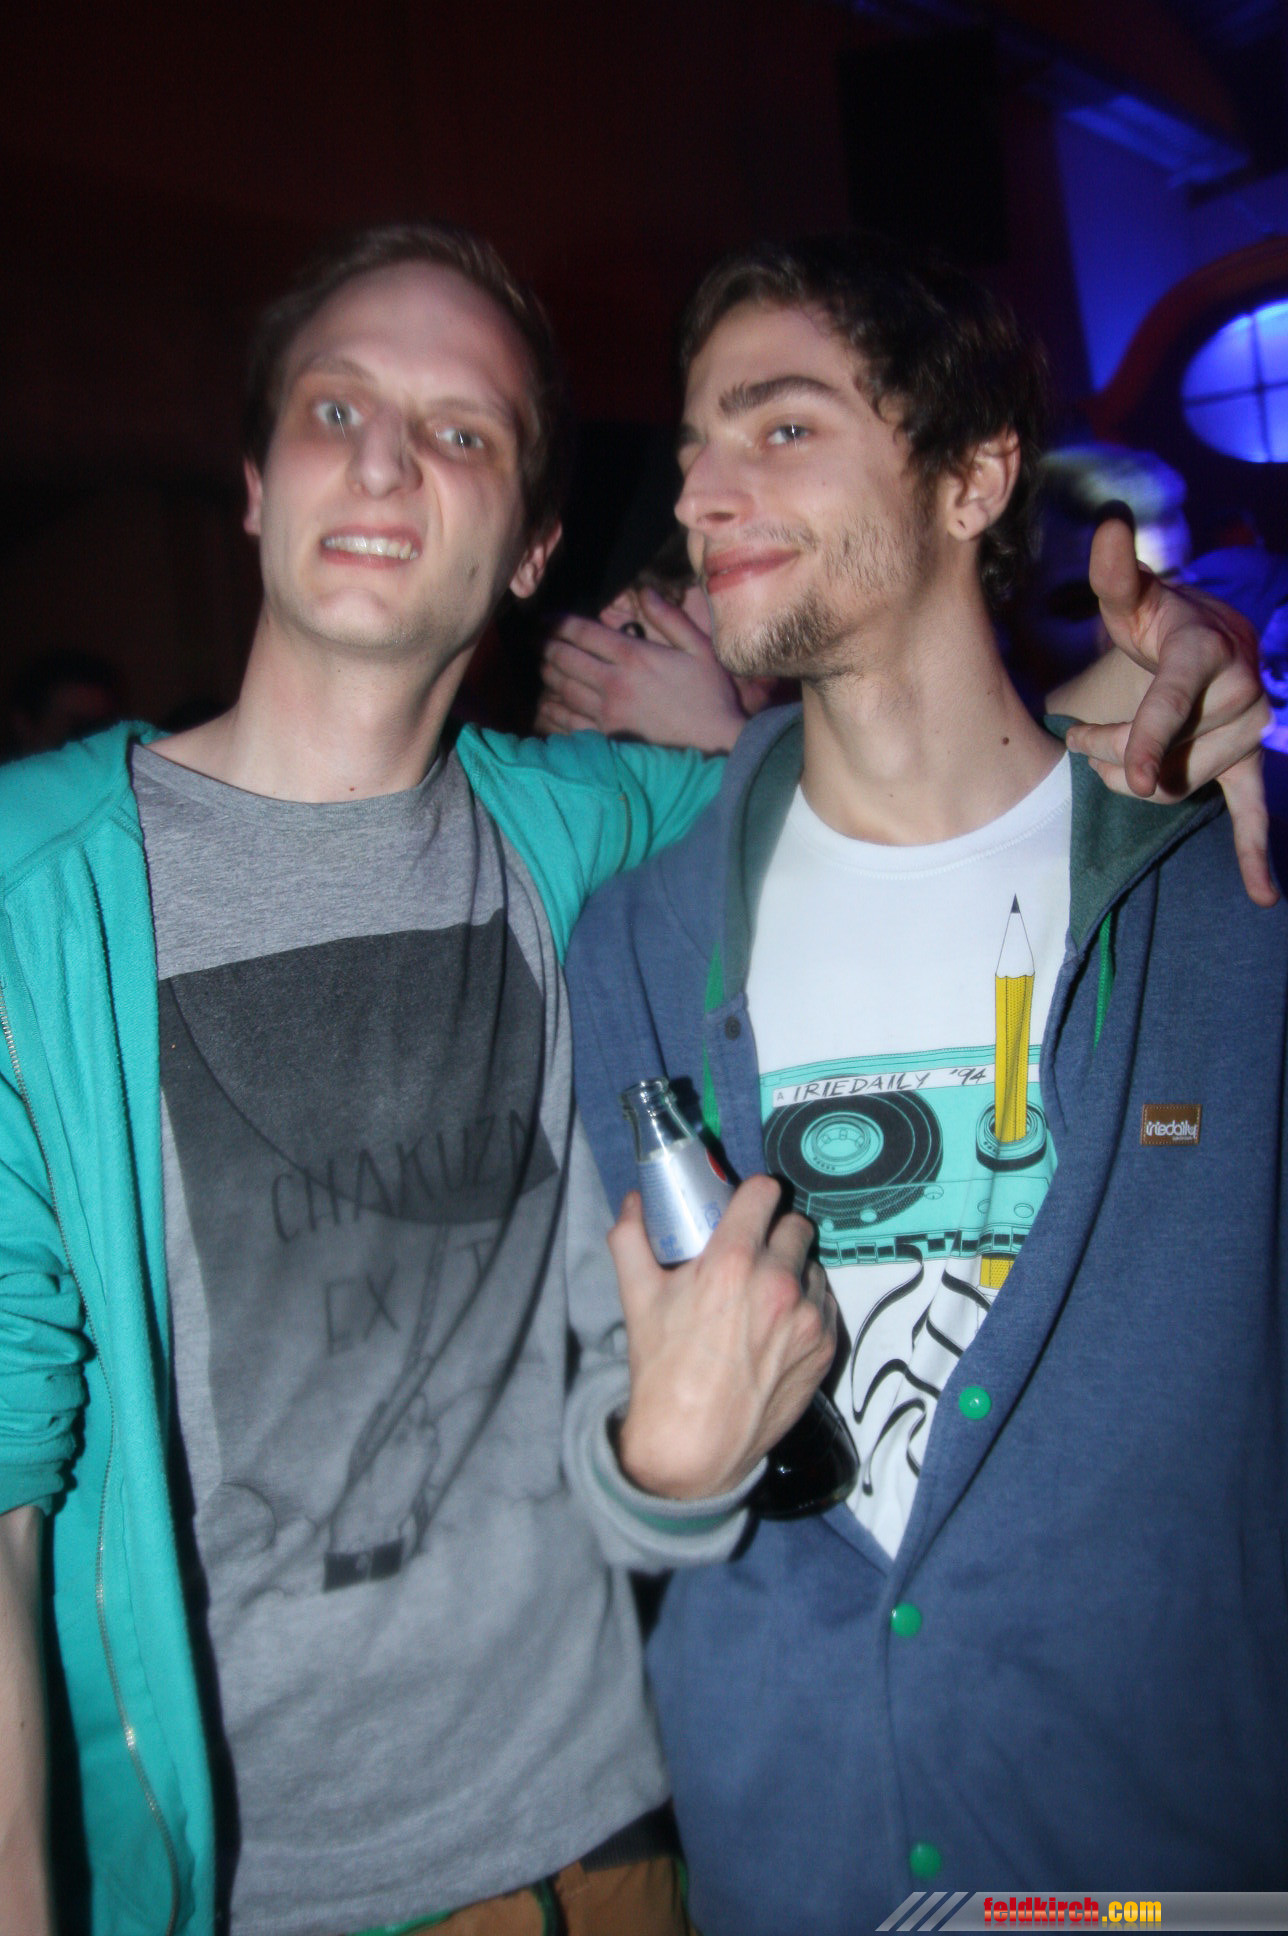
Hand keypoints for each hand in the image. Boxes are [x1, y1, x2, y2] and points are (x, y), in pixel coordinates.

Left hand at [537, 588, 748, 752]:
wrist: (716, 746)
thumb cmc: (711, 696)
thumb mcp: (700, 649)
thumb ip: (670, 618)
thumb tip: (645, 592)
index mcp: (633, 656)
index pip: (583, 633)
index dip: (558, 623)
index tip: (544, 619)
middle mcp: (613, 682)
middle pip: (564, 659)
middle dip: (545, 647)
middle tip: (533, 641)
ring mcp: (606, 713)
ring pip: (561, 690)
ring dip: (546, 677)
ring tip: (539, 669)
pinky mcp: (606, 739)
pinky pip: (567, 724)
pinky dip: (551, 714)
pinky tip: (544, 708)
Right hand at [608, 1176, 836, 1499]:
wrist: (694, 1444)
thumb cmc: (663, 1369)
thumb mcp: (637, 1298)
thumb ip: (631, 1239)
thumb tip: (633, 1202)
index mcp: (733, 1262)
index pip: (764, 1193)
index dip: (753, 1193)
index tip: (746, 1203)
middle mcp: (779, 1283)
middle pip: (796, 1225)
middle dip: (775, 1230)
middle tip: (755, 1250)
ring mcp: (809, 1317)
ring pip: (814, 1265)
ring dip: (795, 1269)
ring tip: (767, 1292)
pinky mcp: (826, 1347)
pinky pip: (825, 1304)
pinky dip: (807, 1305)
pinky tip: (781, 1323)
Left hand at [1055, 516, 1275, 906]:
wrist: (1210, 637)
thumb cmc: (1159, 620)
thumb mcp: (1134, 599)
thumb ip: (1116, 572)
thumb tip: (1109, 523)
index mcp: (1205, 650)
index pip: (1172, 701)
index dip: (1146, 736)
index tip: (1128, 770)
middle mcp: (1239, 691)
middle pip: (1163, 752)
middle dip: (1112, 752)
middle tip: (1078, 736)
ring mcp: (1249, 729)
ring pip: (1179, 784)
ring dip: (1135, 780)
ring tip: (1108, 755)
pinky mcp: (1249, 758)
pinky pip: (1253, 808)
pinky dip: (1256, 851)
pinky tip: (1262, 892)